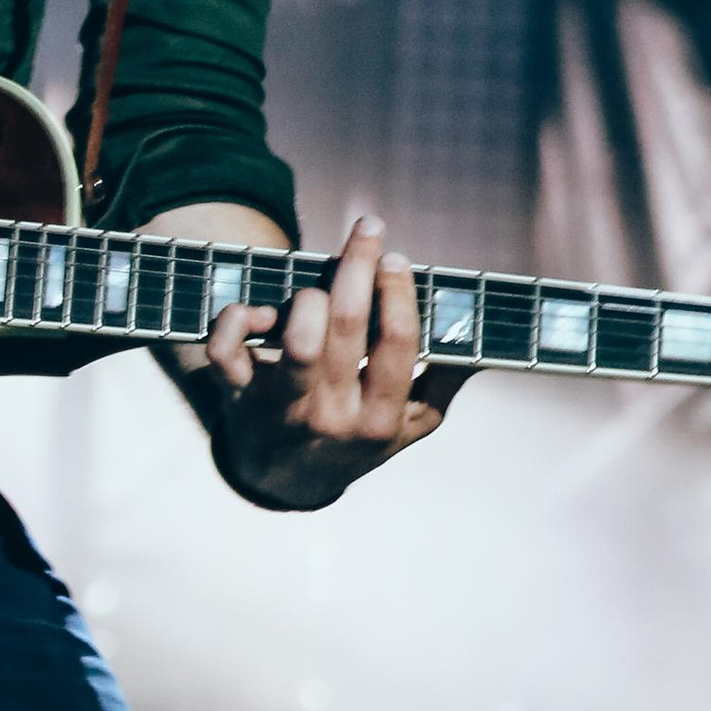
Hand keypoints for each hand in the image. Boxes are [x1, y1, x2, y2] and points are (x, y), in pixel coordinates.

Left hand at [203, 213, 462, 511]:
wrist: (284, 482)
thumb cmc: (356, 437)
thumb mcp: (410, 425)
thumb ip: (445, 381)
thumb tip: (483, 338)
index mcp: (379, 418)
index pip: (397, 344)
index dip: (397, 292)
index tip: (397, 258)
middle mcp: (332, 414)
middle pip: (345, 324)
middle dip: (358, 263)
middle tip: (368, 228)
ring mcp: (282, 407)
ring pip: (295, 337)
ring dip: (306, 297)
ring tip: (316, 289)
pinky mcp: (237, 397)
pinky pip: (226, 351)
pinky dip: (237, 318)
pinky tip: (258, 311)